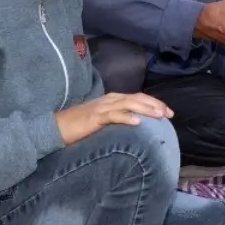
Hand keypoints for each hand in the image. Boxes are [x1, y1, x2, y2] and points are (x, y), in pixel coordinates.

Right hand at [55, 93, 172, 144]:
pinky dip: (126, 117)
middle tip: (169, 114)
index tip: (168, 112)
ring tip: (159, 115)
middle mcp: (109, 100)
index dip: (154, 103)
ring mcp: (102, 107)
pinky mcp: (94, 117)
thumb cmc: (79, 126)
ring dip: (146, 109)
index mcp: (112, 100)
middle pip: (137, 98)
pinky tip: (137, 123)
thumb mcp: (102, 121)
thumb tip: (135, 126)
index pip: (137, 97)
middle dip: (155, 105)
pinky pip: (113, 116)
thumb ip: (116, 120)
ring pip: (128, 104)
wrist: (56, 127)